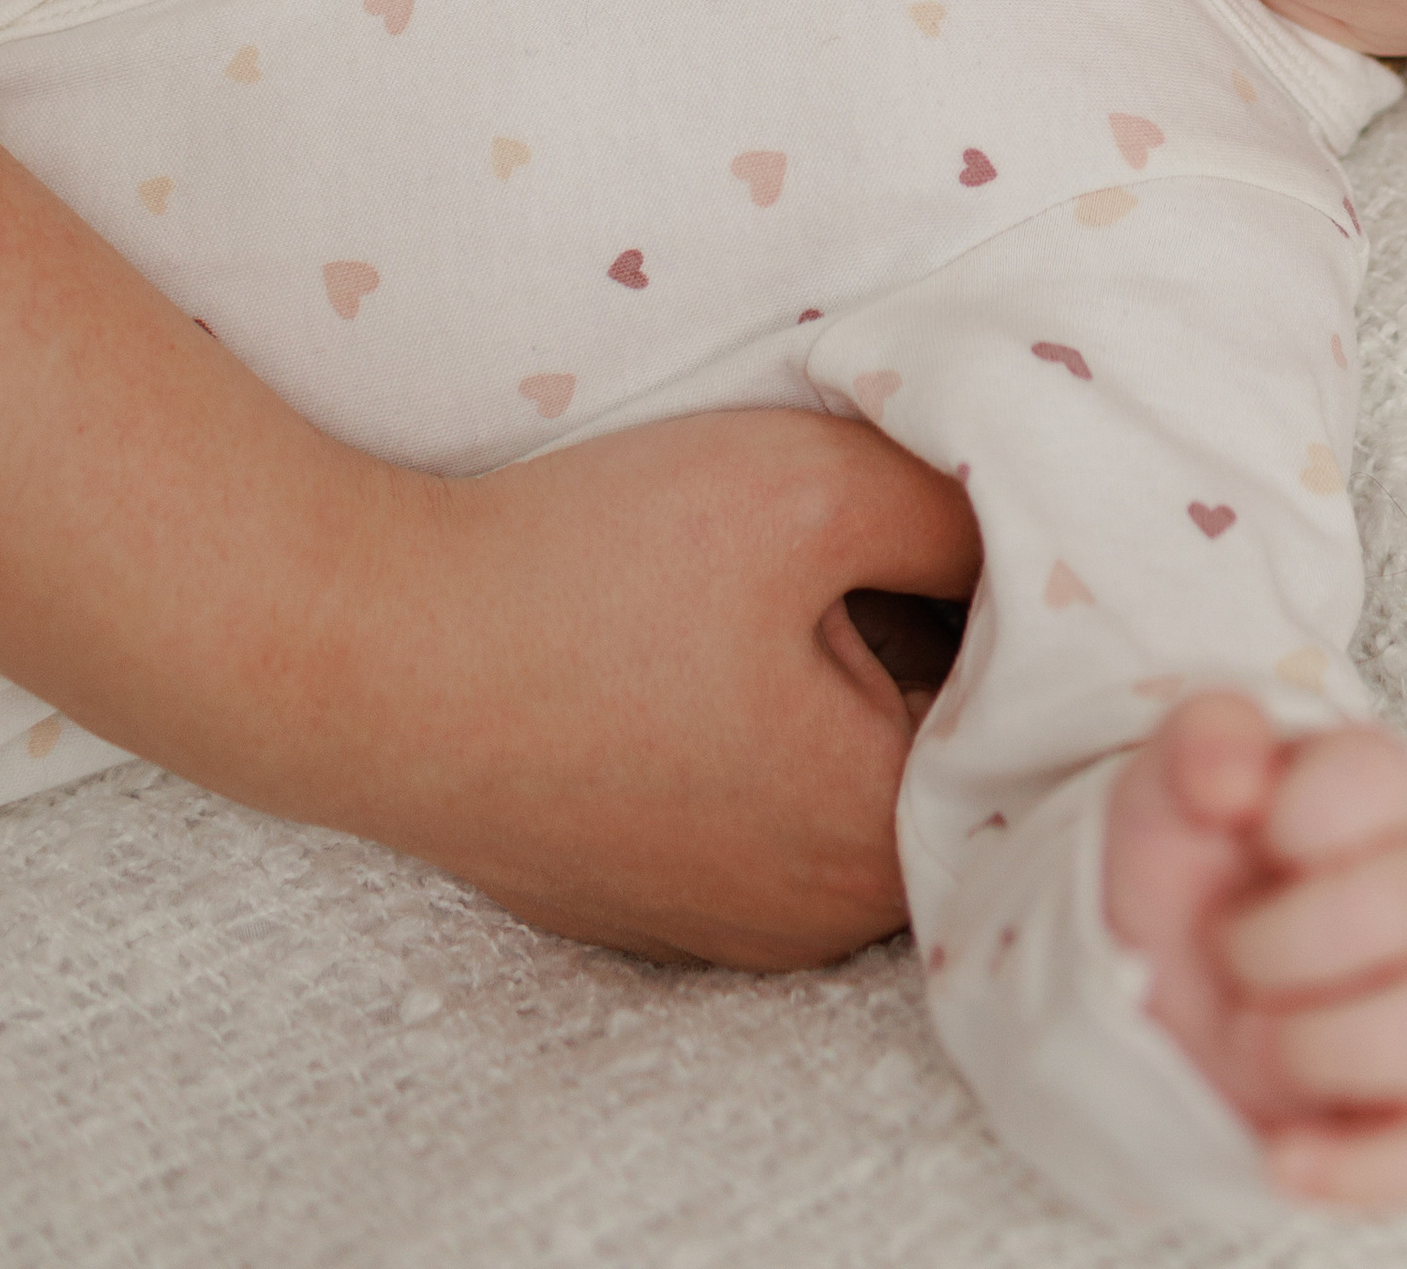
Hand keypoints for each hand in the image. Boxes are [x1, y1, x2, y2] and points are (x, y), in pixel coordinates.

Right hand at [362, 410, 979, 967]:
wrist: (361, 652)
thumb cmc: (588, 570)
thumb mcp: (813, 485)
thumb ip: (963, 505)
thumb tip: (1045, 517)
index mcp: (880, 839)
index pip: (1029, 718)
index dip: (1020, 601)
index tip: (976, 515)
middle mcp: (812, 920)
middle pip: (944, 755)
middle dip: (938, 642)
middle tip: (884, 523)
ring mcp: (717, 920)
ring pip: (848, 776)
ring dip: (845, 679)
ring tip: (787, 574)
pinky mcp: (638, 889)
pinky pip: (756, 801)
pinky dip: (758, 722)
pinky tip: (704, 635)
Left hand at [1102, 693, 1406, 1210]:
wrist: (1147, 980)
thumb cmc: (1181, 869)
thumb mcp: (1163, 787)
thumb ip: (1204, 741)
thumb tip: (1236, 768)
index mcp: (1361, 799)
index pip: (1383, 773)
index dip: (1306, 809)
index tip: (1255, 832)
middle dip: (1286, 936)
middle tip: (1226, 946)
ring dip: (1326, 1040)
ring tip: (1247, 1033)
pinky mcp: (1404, 1107)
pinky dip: (1358, 1162)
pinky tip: (1283, 1153)